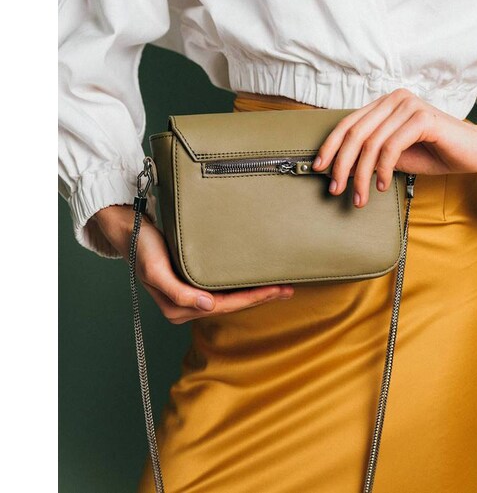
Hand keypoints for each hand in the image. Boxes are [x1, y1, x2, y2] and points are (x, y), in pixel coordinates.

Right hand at [93, 204, 293, 322]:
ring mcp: (191, 293)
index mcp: (179, 308)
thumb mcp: (155, 270)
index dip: (253, 300)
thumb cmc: (143, 247)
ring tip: (279, 285)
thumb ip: (178, 293)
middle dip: (260, 298)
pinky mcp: (193, 280)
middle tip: (288, 288)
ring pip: (230, 297)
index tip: (276, 291)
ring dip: (254, 292)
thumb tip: (207, 306)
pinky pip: (223, 287)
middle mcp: (187, 305)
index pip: (225, 306)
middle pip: (232, 304)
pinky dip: (242, 284)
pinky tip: (255, 279)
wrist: (129, 228)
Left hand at [311, 88, 476, 207]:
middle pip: (355, 134)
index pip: (348, 124)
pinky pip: (391, 146)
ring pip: (371, 143)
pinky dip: (382, 169)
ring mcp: (408, 105)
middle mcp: (394, 100)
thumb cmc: (435, 153)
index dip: (330, 147)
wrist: (475, 152)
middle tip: (336, 189)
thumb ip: (370, 155)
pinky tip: (381, 185)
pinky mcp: (422, 118)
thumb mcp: (395, 155)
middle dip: (341, 165)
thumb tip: (340, 168)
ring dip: (361, 174)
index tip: (319, 168)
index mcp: (385, 104)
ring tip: (360, 197)